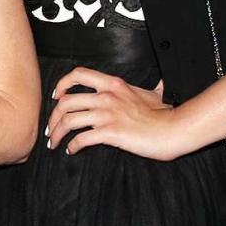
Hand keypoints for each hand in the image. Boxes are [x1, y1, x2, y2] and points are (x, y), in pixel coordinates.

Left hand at [45, 68, 180, 159]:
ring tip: (54, 142)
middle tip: (50, 128)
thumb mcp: (154, 93)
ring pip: (69, 120)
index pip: (79, 74)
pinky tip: (72, 150)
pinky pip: (82, 138)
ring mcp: (107, 114)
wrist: (174, 129)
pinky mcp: (111, 133)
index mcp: (113, 84)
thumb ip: (151, 87)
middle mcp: (106, 96)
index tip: (56, 95)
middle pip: (66, 101)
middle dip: (53, 116)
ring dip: (57, 132)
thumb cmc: (165, 114)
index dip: (62, 83)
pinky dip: (72, 145)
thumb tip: (161, 83)